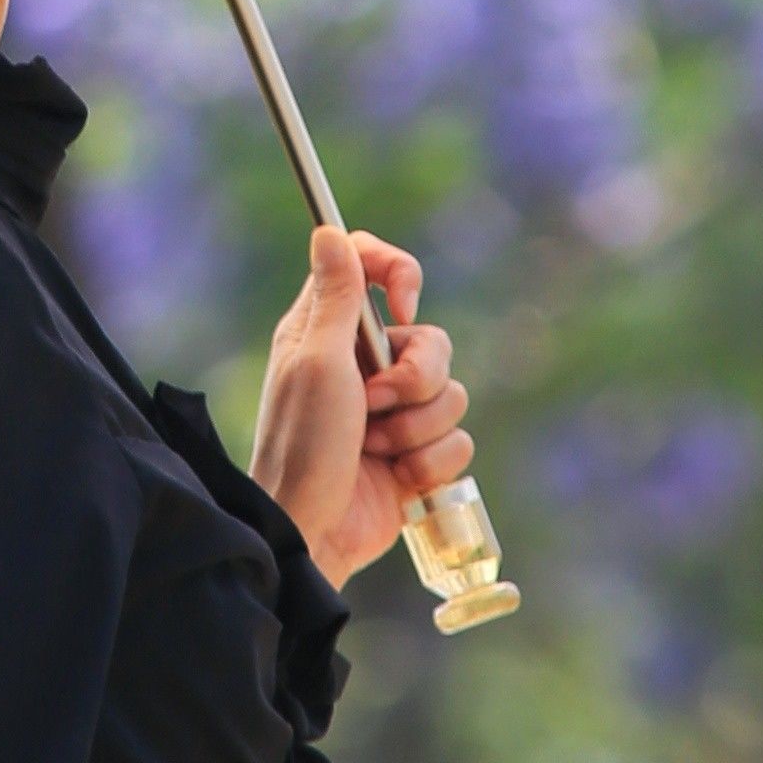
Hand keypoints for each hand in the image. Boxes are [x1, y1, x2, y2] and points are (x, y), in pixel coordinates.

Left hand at [250, 226, 472, 581]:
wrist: (313, 532)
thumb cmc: (303, 447)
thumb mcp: (316, 362)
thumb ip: (333, 297)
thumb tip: (328, 230)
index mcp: (329, 331)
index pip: (371, 265)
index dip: (397, 273)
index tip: (404, 306)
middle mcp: (364, 366)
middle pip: (432, 339)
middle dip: (416, 377)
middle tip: (375, 403)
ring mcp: (393, 413)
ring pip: (453, 391)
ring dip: (418, 427)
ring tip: (378, 450)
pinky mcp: (417, 454)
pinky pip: (459, 439)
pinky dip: (431, 462)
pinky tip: (397, 479)